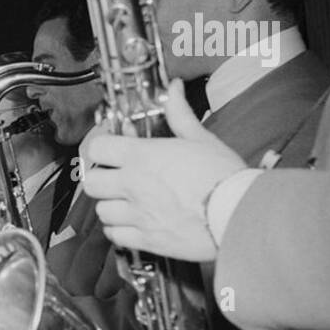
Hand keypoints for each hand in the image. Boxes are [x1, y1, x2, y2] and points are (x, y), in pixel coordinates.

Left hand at [80, 79, 247, 261]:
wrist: (239, 213)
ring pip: (101, 212)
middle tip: (114, 178)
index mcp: (142, 157)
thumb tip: (173, 90)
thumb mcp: (200, 138)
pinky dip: (119, 231)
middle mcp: (133, 185)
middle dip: (100, 179)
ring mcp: (137, 214)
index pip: (97, 148)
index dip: (100, 147)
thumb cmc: (224, 176)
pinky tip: (133, 223)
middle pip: (91, 183)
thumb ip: (179, 114)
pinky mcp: (146, 239)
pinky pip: (115, 236)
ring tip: (126, 203)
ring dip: (110, 206)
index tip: (108, 149)